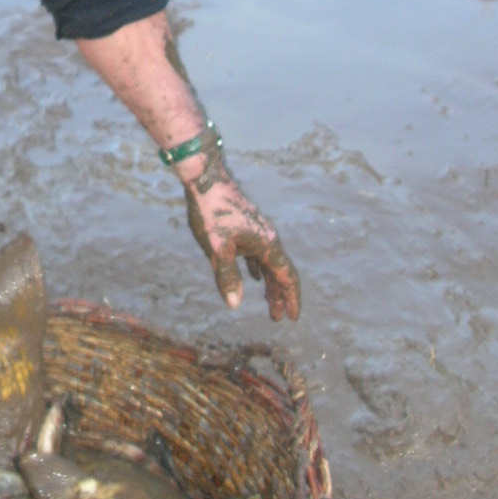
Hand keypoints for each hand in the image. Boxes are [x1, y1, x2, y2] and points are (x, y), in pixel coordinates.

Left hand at [181, 159, 300, 321]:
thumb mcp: (217, 248)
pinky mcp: (246, 228)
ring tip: (268, 304)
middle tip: (277, 318)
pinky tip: (255, 278)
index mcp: (267, 244)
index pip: (286, 276)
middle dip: (280, 296)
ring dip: (270, 285)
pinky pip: (258, 255)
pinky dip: (259, 270)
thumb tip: (235, 305)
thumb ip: (227, 277)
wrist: (205, 179)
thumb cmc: (211, 212)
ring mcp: (257, 232)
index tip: (292, 318)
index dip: (291, 298)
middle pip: (280, 272)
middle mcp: (267, 238)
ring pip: (269, 264)